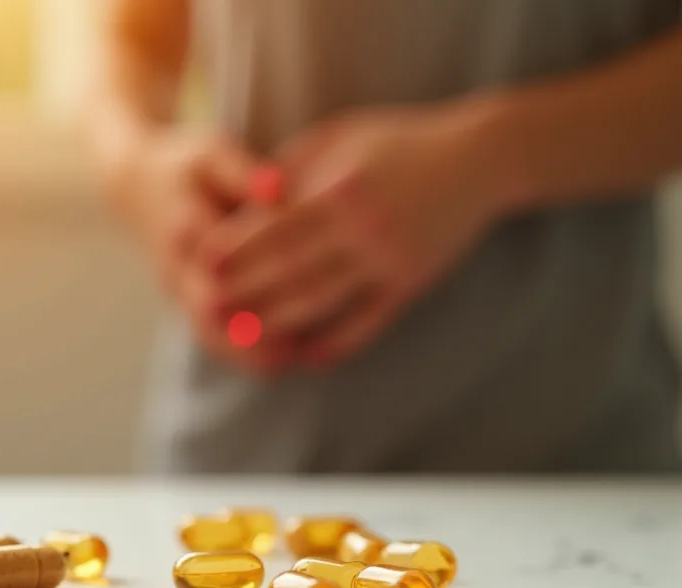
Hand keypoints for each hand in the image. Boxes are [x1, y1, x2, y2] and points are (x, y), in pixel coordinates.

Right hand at [118, 130, 294, 372]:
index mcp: (183, 224)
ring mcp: (176, 287)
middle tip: (293, 348)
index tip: (298, 291)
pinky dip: (236, 351)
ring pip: (205, 330)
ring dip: (243, 351)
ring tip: (288, 362)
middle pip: (209, 309)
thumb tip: (277, 188)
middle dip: (248, 331)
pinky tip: (275, 361)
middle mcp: (175, 263)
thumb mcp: (211, 154)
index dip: (256, 280)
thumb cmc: (186, 165)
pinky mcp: (183, 298)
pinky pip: (206, 334)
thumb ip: (242, 172)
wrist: (137, 183)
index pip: (219, 261)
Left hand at [201, 105, 515, 368]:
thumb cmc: (397, 140)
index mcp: (340, 189)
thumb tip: (244, 202)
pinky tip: (309, 357)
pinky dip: (338, 342)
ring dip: (279, 323)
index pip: (275, 226)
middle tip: (208, 310)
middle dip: (246, 292)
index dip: (236, 248)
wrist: (479, 159)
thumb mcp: (338, 137)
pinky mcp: (411, 284)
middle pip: (291, 269)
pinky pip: (369, 322)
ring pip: (323, 301)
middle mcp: (363, 229)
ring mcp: (389, 261)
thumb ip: (291, 168)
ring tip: (244, 337)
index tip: (202, 264)